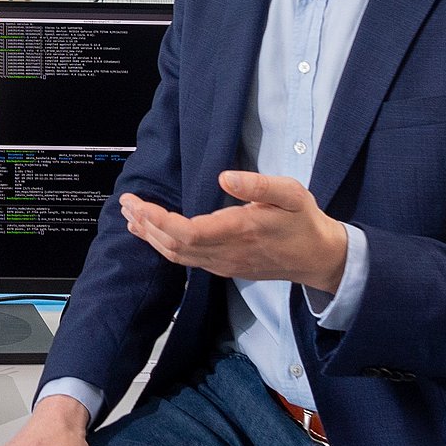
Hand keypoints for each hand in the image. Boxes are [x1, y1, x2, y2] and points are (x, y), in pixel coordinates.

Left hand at [121, 171, 347, 291]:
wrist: (319, 257)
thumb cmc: (304, 221)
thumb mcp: (291, 194)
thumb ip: (259, 185)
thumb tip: (224, 177)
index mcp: (240, 232)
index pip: (187, 233)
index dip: (157, 220)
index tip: (137, 202)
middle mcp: (226, 253)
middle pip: (173, 245)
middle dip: (145, 224)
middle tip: (126, 201)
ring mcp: (223, 264)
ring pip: (176, 255)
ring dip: (150, 235)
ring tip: (130, 215)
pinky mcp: (223, 268)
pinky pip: (185, 260)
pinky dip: (163, 245)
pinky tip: (152, 232)